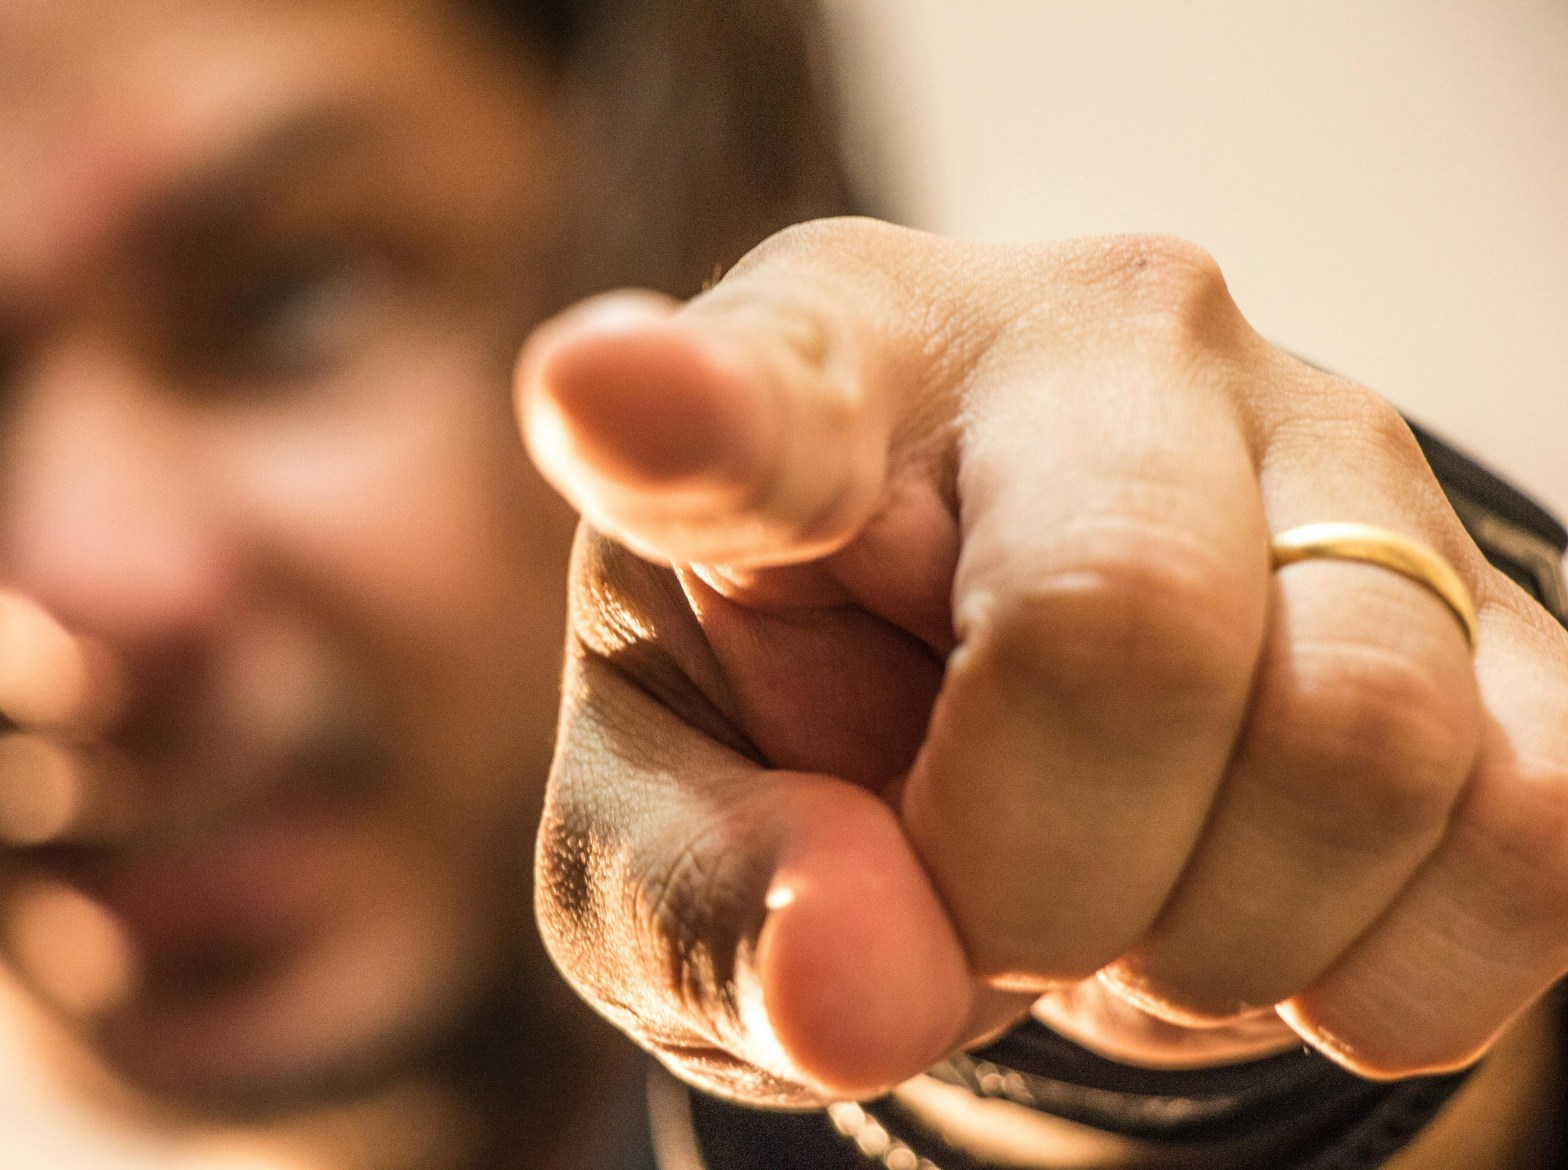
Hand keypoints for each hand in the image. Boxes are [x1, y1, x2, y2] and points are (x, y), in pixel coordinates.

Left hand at [515, 219, 1567, 1105]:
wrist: (1028, 713)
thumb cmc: (806, 738)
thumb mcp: (672, 835)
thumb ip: (707, 905)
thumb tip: (860, 993)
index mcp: (816, 376)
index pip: (749, 395)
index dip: (681, 410)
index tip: (603, 398)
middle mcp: (1085, 345)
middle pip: (1117, 627)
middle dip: (1039, 878)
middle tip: (992, 903)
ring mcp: (1322, 433)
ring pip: (1358, 740)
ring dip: (1209, 936)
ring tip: (1126, 901)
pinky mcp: (1487, 577)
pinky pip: (1530, 829)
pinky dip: (1383, 968)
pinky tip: (1271, 908)